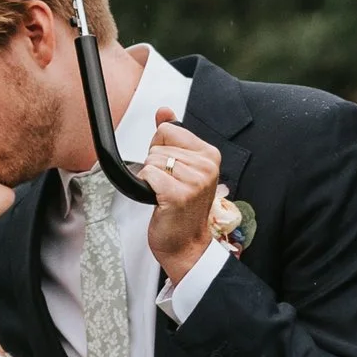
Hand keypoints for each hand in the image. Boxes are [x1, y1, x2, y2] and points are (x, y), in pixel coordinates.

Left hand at [143, 114, 223, 282]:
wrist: (186, 245)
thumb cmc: (183, 209)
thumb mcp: (183, 167)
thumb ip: (173, 136)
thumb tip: (164, 110)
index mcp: (210, 155)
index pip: (169, 129)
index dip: (161, 148)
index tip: (171, 169)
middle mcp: (206, 166)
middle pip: (158, 145)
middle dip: (155, 165)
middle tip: (168, 186)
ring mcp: (194, 181)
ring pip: (151, 160)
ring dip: (151, 178)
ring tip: (164, 194)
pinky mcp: (178, 195)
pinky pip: (148, 175)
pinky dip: (146, 186)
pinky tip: (158, 200)